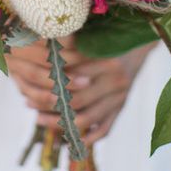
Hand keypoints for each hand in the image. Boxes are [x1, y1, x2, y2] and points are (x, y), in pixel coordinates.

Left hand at [6, 38, 156, 145]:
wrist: (141, 40)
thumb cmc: (111, 34)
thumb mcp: (94, 36)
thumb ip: (73, 46)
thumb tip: (43, 53)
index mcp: (107, 61)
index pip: (73, 78)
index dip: (50, 83)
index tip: (30, 84)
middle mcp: (115, 81)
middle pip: (77, 101)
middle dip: (50, 104)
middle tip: (28, 103)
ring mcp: (120, 96)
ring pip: (87, 117)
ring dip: (60, 122)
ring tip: (38, 119)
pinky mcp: (122, 106)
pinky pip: (105, 128)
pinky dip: (87, 136)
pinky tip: (68, 137)